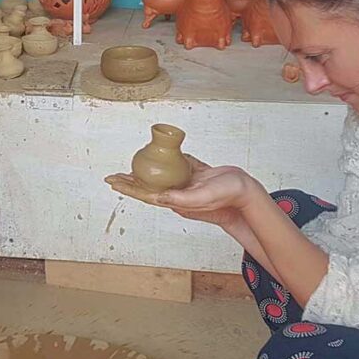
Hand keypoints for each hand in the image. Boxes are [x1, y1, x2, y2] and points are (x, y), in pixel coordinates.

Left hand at [105, 155, 247, 231]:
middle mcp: (178, 194)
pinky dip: (164, 163)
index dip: (128, 188)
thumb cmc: (227, 196)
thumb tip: (158, 197)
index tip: (113, 181)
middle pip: (148, 188)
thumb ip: (181, 199)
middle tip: (113, 176)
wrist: (246, 191)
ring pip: (159, 178)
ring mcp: (185, 186)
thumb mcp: (203, 197)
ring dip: (143, 174)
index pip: (146, 195)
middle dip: (130, 182)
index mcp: (176, 200)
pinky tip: (157, 158)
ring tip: (130, 169)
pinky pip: (176, 168)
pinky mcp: (194, 176)